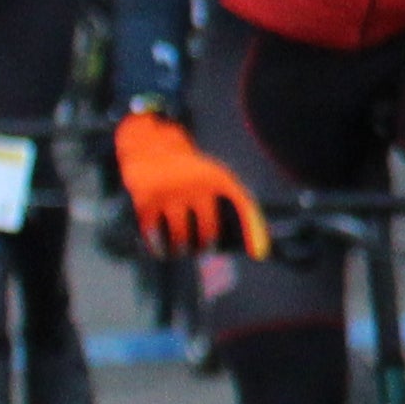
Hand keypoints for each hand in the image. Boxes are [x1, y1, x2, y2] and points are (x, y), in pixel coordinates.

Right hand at [115, 110, 269, 258]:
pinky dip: (158, 246)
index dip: (253, 230)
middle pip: (208, 230)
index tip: (259, 254)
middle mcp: (196, 185)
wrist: (151, 149)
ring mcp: (170, 193)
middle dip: (206, 245)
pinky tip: (162, 250)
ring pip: (180, 236)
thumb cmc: (188, 173)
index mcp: (218, 178)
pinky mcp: (146, 201)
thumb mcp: (211, 178)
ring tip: (182, 251)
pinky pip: (154, 233)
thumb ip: (227, 205)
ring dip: (182, 249)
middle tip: (204, 249)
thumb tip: (240, 246)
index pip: (243, 206)